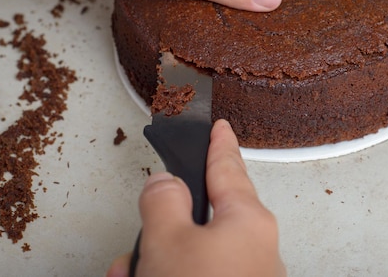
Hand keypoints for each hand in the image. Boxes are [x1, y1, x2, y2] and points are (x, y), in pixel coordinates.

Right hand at [106, 119, 285, 276]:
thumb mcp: (169, 240)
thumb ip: (164, 201)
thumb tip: (168, 183)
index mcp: (247, 221)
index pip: (228, 167)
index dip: (218, 143)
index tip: (220, 126)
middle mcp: (252, 248)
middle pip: (198, 220)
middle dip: (160, 231)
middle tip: (134, 249)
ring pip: (188, 257)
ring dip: (153, 266)